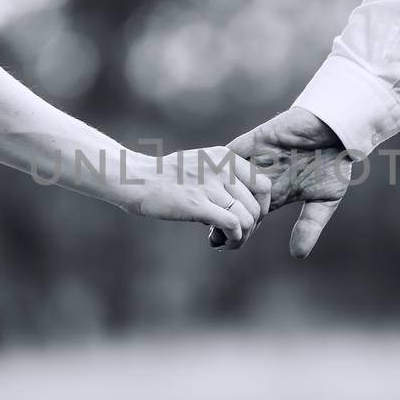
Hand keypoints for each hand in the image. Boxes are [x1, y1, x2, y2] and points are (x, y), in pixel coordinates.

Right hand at [124, 147, 270, 244]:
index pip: (263, 185)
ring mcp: (211, 185)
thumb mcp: (201, 164)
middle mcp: (222, 168)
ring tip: (226, 241)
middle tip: (234, 234)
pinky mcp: (198, 204)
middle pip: (257, 206)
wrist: (136, 179)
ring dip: (241, 236)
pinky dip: (233, 239)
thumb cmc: (166, 176)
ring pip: (248, 218)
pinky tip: (220, 242)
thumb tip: (245, 204)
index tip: (246, 219)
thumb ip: (224, 176)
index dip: (260, 207)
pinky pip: (233, 225)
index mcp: (225, 157)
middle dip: (251, 227)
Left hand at [210, 107, 353, 257]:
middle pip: (230, 202)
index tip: (225, 244)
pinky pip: (228, 157)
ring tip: (207, 211)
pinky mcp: (251, 142)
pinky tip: (209, 184)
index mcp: (274, 195)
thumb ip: (310, 225)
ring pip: (224, 181)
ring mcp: (254, 160)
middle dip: (219, 217)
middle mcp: (260, 179)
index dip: (236, 231)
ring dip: (215, 195)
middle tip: (212, 233)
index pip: (247, 217)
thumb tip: (298, 255)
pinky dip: (218, 169)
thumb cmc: (334, 163)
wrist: (336, 128)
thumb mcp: (325, 200)